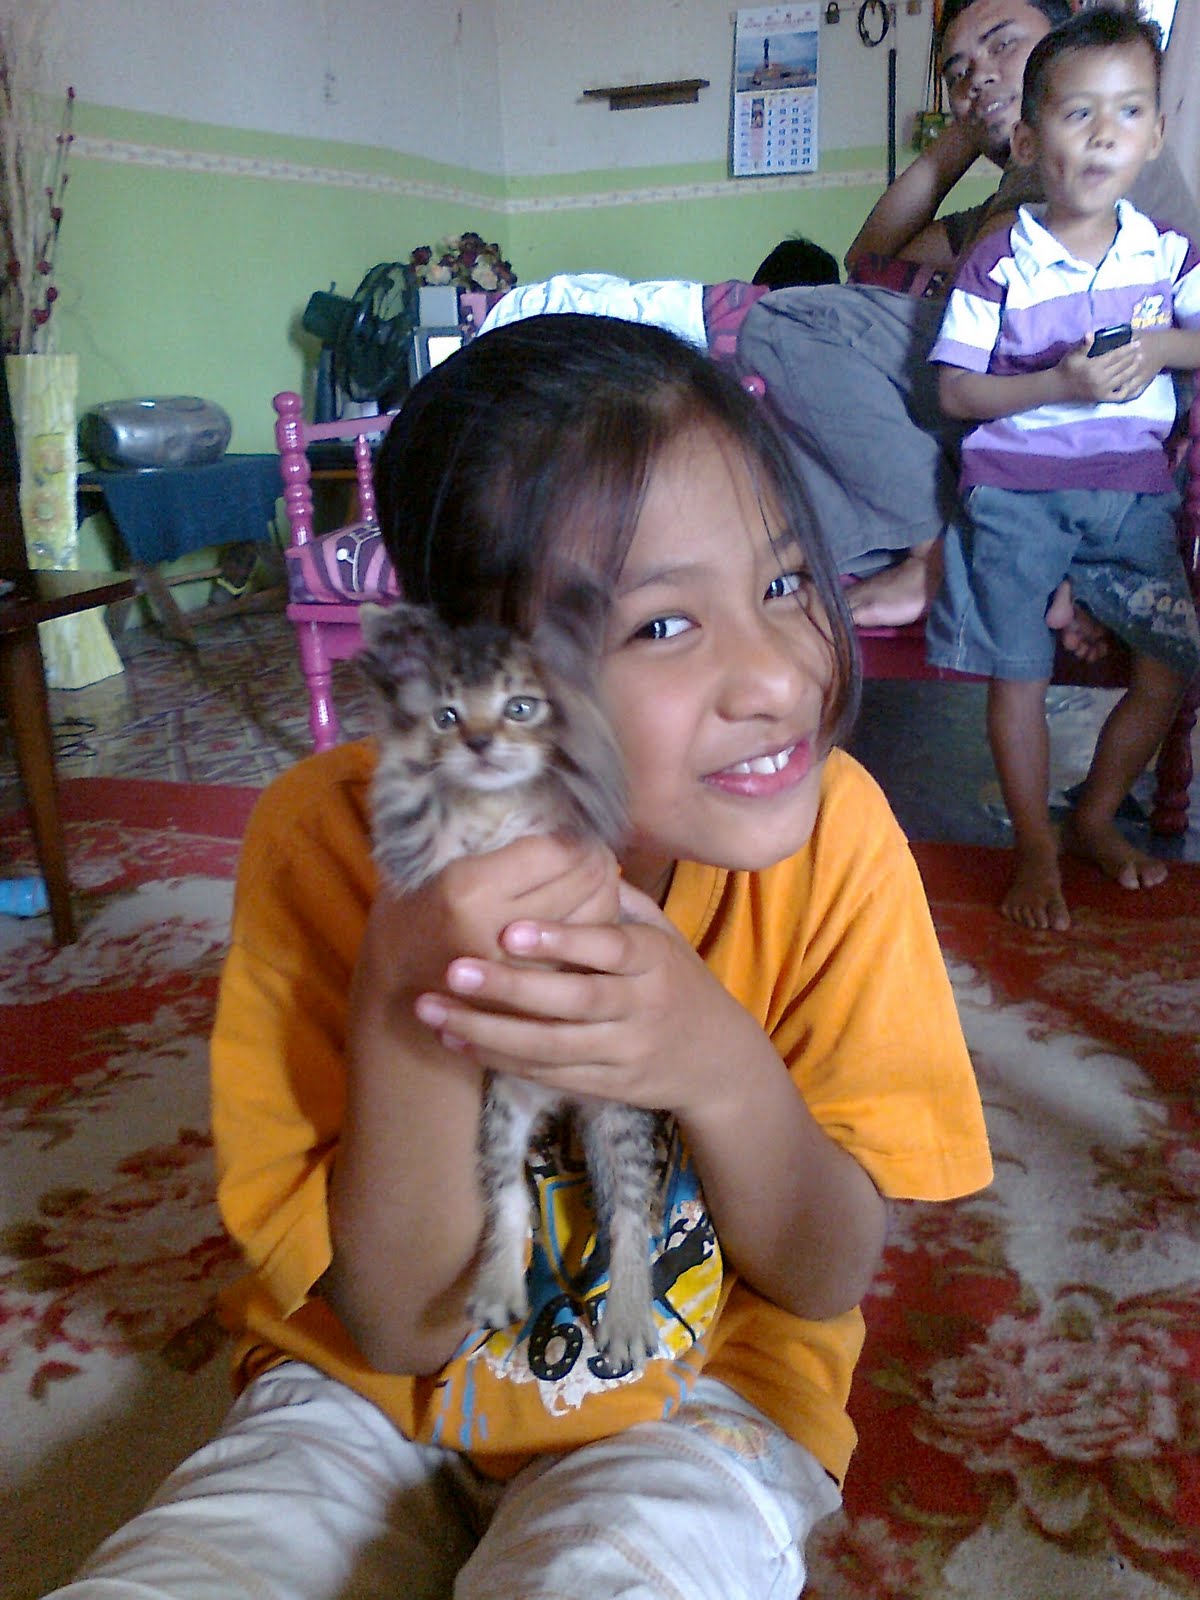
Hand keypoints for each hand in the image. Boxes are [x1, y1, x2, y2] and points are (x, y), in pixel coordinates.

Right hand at [356, 833, 620, 1010]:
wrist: (400, 989)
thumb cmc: (413, 911)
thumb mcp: (430, 860)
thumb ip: (481, 829)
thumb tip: (543, 793)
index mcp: (469, 890)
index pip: (557, 849)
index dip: (574, 830)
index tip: (573, 821)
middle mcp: (502, 933)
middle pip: (589, 878)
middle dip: (596, 853)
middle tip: (589, 843)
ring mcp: (527, 971)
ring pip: (603, 913)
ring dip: (605, 887)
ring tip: (592, 872)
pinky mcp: (543, 994)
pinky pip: (594, 950)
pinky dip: (598, 923)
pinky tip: (586, 909)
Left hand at [412, 878, 768, 1120]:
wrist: (719, 1062)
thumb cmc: (679, 983)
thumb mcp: (664, 936)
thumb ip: (618, 902)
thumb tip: (570, 851)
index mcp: (655, 961)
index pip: (610, 948)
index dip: (562, 940)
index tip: (510, 930)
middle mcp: (642, 1007)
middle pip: (574, 1000)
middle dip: (510, 987)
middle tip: (453, 969)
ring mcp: (624, 1051)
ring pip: (551, 1047)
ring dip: (488, 1030)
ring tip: (434, 1011)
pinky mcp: (608, 1086)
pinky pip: (549, 1076)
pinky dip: (501, 1061)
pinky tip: (458, 1043)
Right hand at [1057, 333, 1157, 404]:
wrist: (1058, 387)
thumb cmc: (1066, 368)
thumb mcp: (1073, 354)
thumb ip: (1084, 344)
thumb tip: (1090, 333)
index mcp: (1094, 367)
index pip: (1115, 356)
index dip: (1127, 348)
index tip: (1137, 342)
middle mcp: (1100, 379)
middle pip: (1121, 366)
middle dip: (1132, 357)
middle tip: (1142, 349)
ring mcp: (1102, 390)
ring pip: (1123, 378)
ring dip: (1133, 369)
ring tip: (1140, 360)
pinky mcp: (1102, 398)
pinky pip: (1119, 395)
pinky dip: (1128, 390)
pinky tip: (1132, 382)